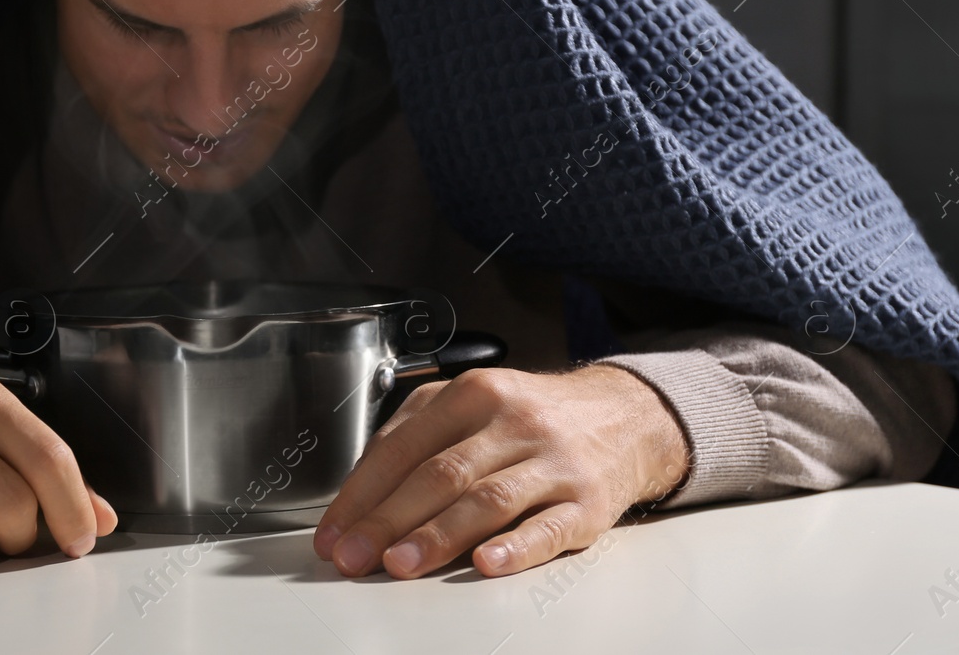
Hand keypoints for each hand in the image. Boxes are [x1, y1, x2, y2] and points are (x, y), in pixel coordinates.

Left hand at [312, 363, 689, 579]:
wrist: (624, 417)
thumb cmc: (530, 419)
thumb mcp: (472, 403)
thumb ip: (416, 433)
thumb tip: (361, 492)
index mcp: (473, 394)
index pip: (404, 446)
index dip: (363, 493)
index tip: (334, 532)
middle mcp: (513, 422)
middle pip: (440, 473)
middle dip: (387, 519)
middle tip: (353, 556)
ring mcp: (553, 462)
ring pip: (487, 500)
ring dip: (438, 535)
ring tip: (399, 564)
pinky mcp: (588, 502)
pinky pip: (549, 527)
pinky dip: (516, 547)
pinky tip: (486, 564)